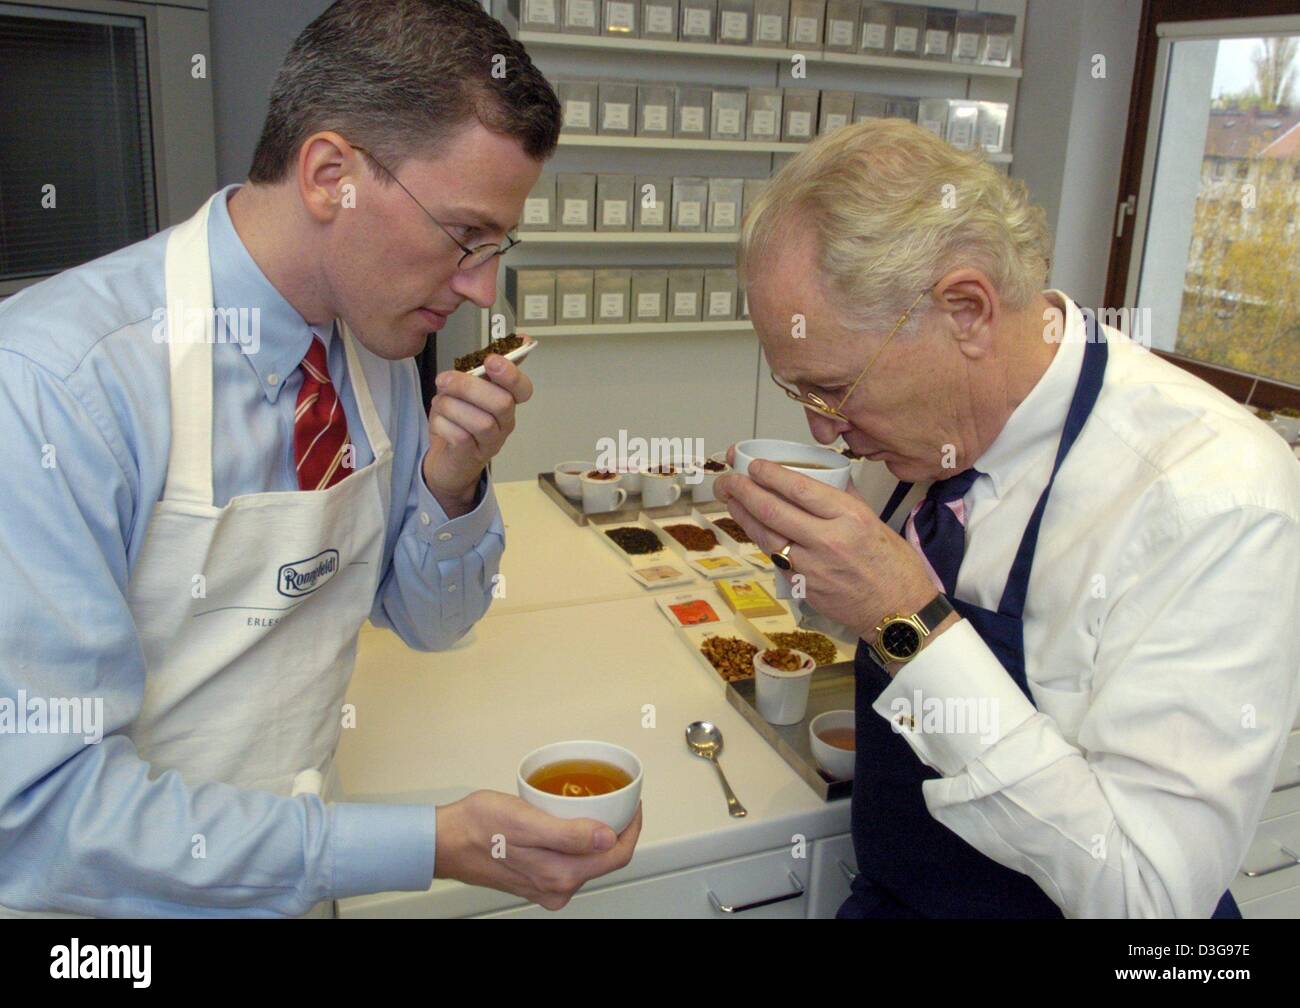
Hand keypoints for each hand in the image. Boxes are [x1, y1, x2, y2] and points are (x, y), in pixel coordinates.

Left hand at [423, 345, 534, 515]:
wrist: (447, 460)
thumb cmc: (459, 420)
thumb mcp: (470, 388)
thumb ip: (485, 366)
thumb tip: (519, 339)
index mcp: (507, 401)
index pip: (523, 389)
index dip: (511, 374)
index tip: (491, 360)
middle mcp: (504, 422)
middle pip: (502, 403)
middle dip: (469, 387)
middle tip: (444, 380)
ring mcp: (491, 441)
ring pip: (481, 422)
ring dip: (451, 406)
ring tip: (439, 403)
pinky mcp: (471, 456)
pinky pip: (460, 437)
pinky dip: (443, 424)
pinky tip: (439, 422)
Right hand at [434, 790, 641, 910]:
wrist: (446, 841)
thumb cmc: (479, 827)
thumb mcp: (527, 821)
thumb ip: (570, 835)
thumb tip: (609, 838)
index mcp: (560, 875)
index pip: (616, 856)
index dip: (632, 828)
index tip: (635, 804)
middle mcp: (557, 888)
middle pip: (605, 860)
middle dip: (617, 829)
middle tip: (618, 800)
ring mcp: (546, 887)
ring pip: (588, 860)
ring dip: (597, 834)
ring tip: (596, 805)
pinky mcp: (536, 880)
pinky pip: (570, 861)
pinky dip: (578, 841)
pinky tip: (570, 822)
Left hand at [713, 456, 939, 641]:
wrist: (900, 612)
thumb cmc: (893, 565)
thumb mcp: (874, 520)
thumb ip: (844, 498)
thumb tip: (821, 476)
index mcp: (851, 517)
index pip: (801, 489)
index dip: (771, 475)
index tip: (754, 465)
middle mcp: (829, 540)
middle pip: (774, 510)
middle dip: (743, 491)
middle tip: (727, 478)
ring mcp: (813, 567)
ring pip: (766, 535)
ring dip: (742, 514)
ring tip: (728, 498)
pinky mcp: (804, 587)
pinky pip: (775, 558)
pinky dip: (759, 539)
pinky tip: (749, 526)